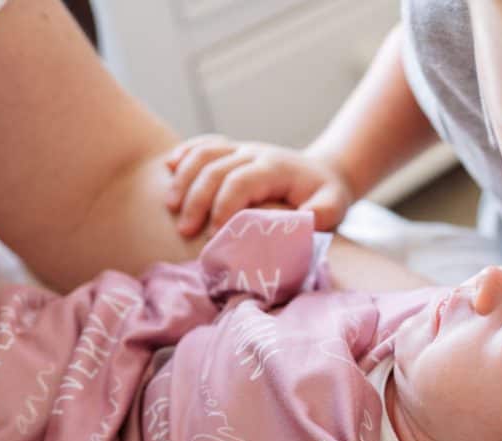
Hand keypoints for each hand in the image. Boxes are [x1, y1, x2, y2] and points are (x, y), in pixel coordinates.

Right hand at [164, 135, 354, 237]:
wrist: (325, 173)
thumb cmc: (326, 196)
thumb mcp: (334, 205)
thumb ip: (322, 213)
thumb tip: (302, 220)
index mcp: (275, 168)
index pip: (240, 182)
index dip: (224, 207)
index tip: (215, 234)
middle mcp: (255, 154)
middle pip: (215, 168)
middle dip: (197, 200)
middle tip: (186, 230)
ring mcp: (242, 150)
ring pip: (204, 153)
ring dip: (183, 178)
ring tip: (171, 207)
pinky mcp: (233, 151)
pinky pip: (203, 145)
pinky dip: (184, 154)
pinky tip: (167, 168)